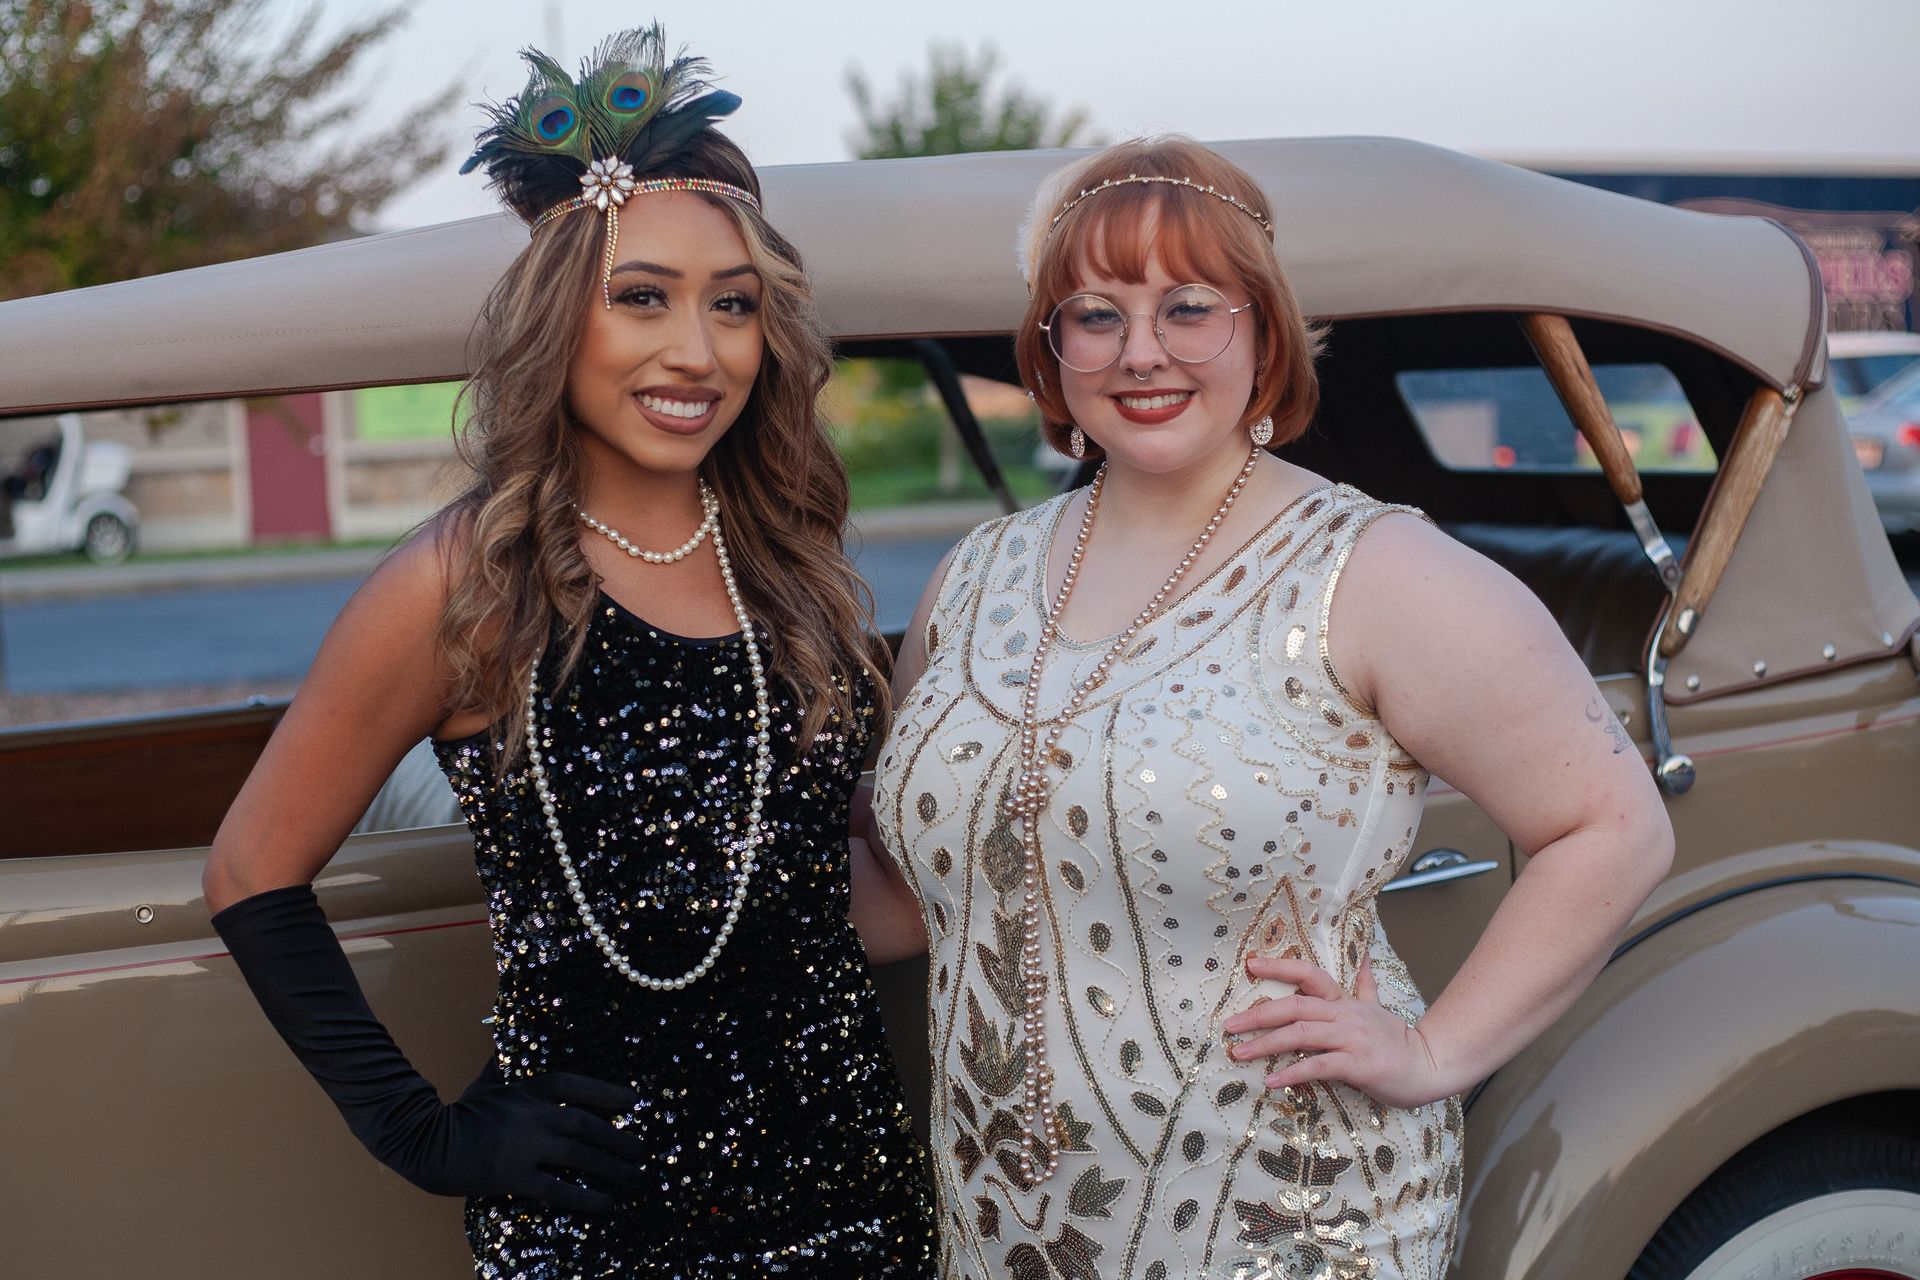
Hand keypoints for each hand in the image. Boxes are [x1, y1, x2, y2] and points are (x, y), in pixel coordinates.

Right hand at [373, 1063, 648, 1210]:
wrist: (425, 1143)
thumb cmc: (460, 1111)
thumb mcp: (488, 1081)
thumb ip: (508, 1062)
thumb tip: (512, 1030)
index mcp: (528, 1089)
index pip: (576, 1085)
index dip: (608, 1092)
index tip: (634, 1101)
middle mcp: (532, 1115)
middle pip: (587, 1124)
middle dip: (620, 1138)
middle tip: (644, 1151)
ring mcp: (524, 1146)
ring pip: (580, 1156)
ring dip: (613, 1167)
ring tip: (637, 1177)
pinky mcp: (513, 1177)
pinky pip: (558, 1189)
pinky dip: (586, 1198)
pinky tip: (607, 1205)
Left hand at [1220, 955, 1450, 1109]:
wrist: (1429, 1065)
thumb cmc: (1397, 1041)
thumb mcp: (1378, 1007)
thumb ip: (1365, 984)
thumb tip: (1364, 957)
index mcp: (1344, 1001)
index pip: (1309, 975)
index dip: (1279, 967)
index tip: (1250, 965)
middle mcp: (1344, 1016)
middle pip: (1294, 1006)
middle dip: (1257, 1015)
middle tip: (1229, 1026)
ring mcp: (1351, 1039)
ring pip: (1300, 1034)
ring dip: (1265, 1044)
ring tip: (1239, 1053)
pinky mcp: (1357, 1065)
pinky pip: (1319, 1066)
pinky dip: (1293, 1073)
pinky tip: (1272, 1081)